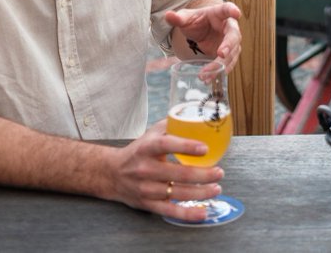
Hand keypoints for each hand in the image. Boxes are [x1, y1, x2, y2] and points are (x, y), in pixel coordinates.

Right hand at [106, 120, 224, 217]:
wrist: (111, 174)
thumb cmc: (138, 151)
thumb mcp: (151, 134)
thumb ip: (172, 125)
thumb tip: (198, 117)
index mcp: (147, 148)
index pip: (167, 145)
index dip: (186, 147)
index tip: (205, 148)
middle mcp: (146, 169)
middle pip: (178, 173)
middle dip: (203, 174)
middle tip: (219, 172)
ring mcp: (146, 189)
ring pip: (177, 193)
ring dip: (201, 193)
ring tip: (216, 188)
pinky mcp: (148, 204)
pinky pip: (170, 211)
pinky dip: (188, 214)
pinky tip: (203, 212)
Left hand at [166, 1, 241, 69]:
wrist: (200, 31)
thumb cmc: (196, 21)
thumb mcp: (186, 18)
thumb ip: (178, 18)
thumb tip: (167, 15)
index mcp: (219, 14)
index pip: (227, 9)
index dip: (232, 10)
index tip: (236, 13)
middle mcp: (229, 27)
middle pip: (234, 35)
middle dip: (229, 45)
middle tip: (221, 54)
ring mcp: (231, 42)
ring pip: (231, 53)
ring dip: (220, 64)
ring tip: (206, 74)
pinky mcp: (228, 55)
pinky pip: (227, 64)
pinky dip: (218, 72)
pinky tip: (208, 79)